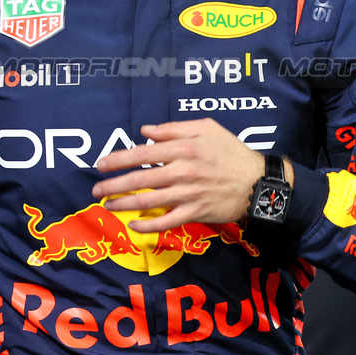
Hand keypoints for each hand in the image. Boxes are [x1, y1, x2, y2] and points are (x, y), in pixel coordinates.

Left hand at [91, 119, 281, 232]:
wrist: (259, 183)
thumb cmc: (232, 152)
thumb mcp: (207, 128)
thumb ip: (174, 128)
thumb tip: (145, 131)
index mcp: (184, 148)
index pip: (142, 154)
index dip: (118, 159)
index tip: (101, 164)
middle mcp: (183, 172)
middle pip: (140, 180)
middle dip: (114, 185)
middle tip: (96, 190)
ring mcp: (188, 194)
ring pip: (148, 201)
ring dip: (124, 204)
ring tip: (108, 205)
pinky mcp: (195, 213)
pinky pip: (166, 222)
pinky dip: (148, 226)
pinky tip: (133, 225)